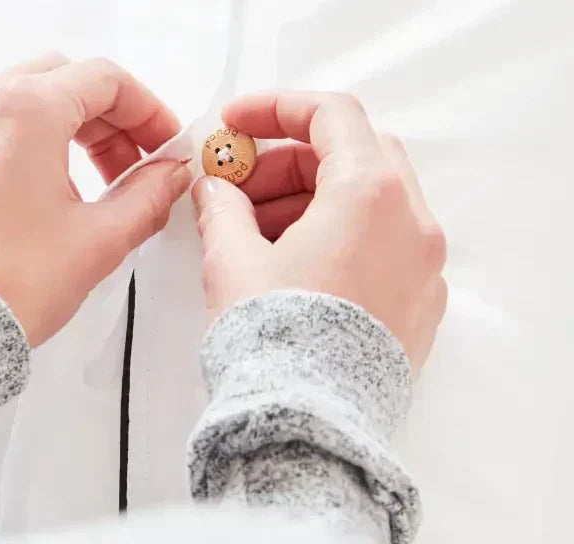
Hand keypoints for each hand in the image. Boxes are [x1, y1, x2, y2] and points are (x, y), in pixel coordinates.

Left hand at [0, 55, 189, 345]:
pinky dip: (0, 155)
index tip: (161, 146)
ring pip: (5, 106)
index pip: (104, 80)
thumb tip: (170, 175)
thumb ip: (147, 196)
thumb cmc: (10, 285)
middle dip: (100, 119)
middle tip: (124, 168)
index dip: (146, 111)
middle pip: (54, 81)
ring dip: (50, 133)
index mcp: (23, 110)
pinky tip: (14, 204)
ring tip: (69, 192)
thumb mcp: (99, 240)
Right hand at [193, 91, 446, 368]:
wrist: (310, 427)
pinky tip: (292, 265)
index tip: (235, 124)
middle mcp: (412, 223)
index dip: (275, 109)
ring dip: (312, 199)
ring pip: (371, 200)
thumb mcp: (230, 261)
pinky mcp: (421, 304)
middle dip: (289, 162)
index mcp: (369, 195)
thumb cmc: (275, 342)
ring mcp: (424, 266)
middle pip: (354, 155)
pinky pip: (384, 244)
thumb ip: (221, 207)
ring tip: (255, 234)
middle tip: (238, 187)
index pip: (331, 115)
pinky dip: (340, 235)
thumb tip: (215, 190)